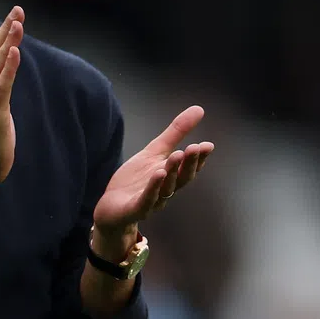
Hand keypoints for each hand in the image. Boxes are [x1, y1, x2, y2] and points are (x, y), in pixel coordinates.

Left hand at [92, 105, 213, 235]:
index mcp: (171, 176)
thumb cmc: (136, 180)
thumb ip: (175, 134)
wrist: (111, 207)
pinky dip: (153, 188)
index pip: (188, 168)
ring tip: (178, 155)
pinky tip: (158, 174)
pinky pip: (146, 200)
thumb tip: (199, 109)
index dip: (198, 158)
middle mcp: (165, 190)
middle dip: (189, 163)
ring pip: (166, 188)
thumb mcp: (155, 152)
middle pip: (181, 178)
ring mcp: (152, 201)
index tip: (208, 145)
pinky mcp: (135, 209)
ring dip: (173, 172)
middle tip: (195, 148)